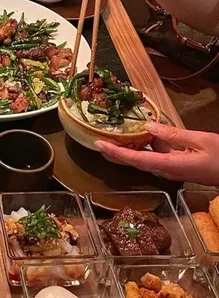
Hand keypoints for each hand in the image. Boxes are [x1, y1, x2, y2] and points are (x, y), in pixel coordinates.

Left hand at [95, 122, 218, 184]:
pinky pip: (156, 155)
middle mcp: (166, 170)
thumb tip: (148, 126)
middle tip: (98, 142)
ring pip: (144, 158)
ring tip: (113, 135)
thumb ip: (173, 134)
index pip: (137, 159)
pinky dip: (146, 145)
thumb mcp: (200, 140)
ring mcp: (171, 169)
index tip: (100, 146)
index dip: (116, 153)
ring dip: (129, 148)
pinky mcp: (176, 165)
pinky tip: (142, 133)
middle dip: (115, 153)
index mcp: (170, 166)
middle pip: (135, 161)